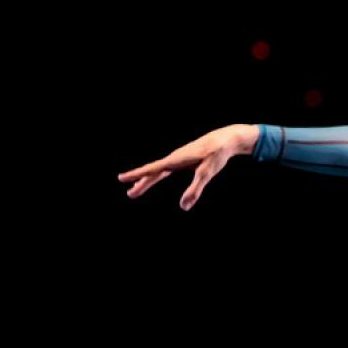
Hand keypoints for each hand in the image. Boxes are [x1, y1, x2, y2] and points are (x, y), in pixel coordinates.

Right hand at [121, 123, 257, 210]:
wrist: (226, 139)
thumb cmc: (216, 154)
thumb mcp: (206, 173)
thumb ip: (195, 190)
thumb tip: (183, 208)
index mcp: (176, 160)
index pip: (152, 170)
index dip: (136, 175)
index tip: (121, 178)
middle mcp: (174, 158)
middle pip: (153, 173)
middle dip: (140, 183)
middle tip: (129, 194)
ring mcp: (178, 158)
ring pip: (158, 171)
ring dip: (146, 180)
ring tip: (135, 190)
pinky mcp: (183, 159)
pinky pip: (165, 169)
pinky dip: (156, 175)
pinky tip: (154, 178)